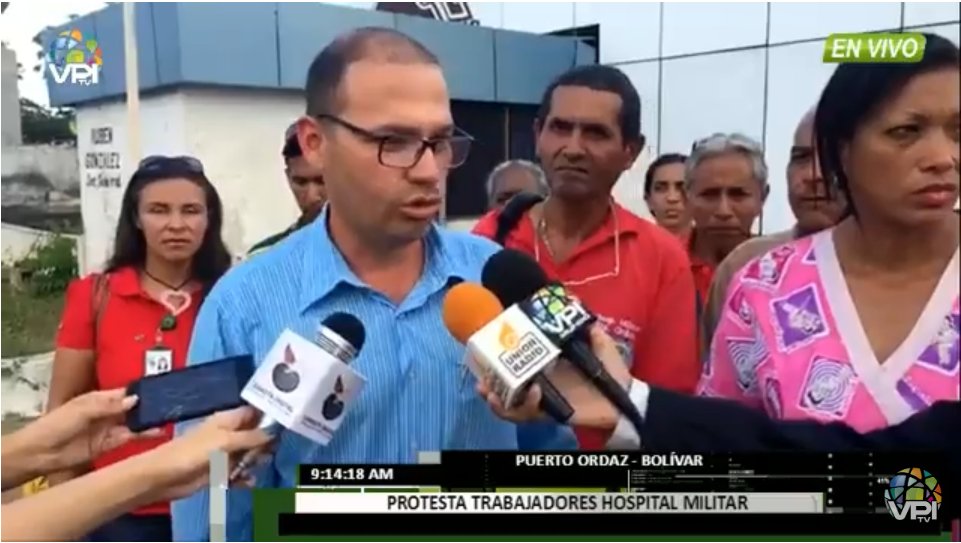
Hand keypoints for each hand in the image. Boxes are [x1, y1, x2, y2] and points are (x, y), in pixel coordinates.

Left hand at [17, 389, 158, 472]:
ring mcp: (110, 429)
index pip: (125, 392)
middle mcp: (108, 412)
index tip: (162, 388)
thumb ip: (108, 405)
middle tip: (173, 403)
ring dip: (149, 420)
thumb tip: (135, 400)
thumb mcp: (82, 409)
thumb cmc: (56, 425)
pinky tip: (159, 431)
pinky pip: (131, 438)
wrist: (40, 453)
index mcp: (99, 398)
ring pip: (135, 422)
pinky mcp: (111, 445)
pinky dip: (144, 435)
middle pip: (133, 407)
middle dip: (149, 405)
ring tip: (170, 416)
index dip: (142, 390)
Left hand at [143, 407, 272, 501]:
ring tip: (256, 466)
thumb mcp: (226, 440)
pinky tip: (247, 481)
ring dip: (256, 462)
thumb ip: (252, 437)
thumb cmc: (194, 451)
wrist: (167, 476)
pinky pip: (240, 473)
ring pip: (250, 455)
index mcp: (228, 420)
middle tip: (272, 450)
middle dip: (265, 443)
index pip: (253, 412)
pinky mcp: (221, 472)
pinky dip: (244, 478)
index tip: (285, 423)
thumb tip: (274, 432)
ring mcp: (225, 454)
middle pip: (255, 435)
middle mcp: (229, 434)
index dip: (268, 416)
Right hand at [478, 325, 632, 429]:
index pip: (514, 363)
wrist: (624, 399)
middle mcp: (537, 383)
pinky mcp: (549, 414)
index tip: (485, 349)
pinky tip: (533, 393)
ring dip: (497, 400)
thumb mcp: (599, 343)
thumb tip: (574, 305)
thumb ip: (588, 326)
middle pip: (503, 387)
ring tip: (491, 393)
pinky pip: (527, 415)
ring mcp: (541, 401)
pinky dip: (524, 406)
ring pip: (508, 406)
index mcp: (544, 366)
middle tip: (480, 379)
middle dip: (487, 384)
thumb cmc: (610, 372)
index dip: (497, 359)